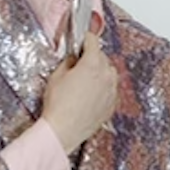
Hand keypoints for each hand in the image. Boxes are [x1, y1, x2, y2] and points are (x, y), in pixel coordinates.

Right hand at [41, 32, 116, 152]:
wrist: (63, 130)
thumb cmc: (59, 105)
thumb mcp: (56, 76)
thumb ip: (68, 62)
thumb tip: (73, 59)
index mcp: (92, 64)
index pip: (93, 41)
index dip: (86, 38)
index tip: (83, 39)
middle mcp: (106, 75)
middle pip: (102, 57)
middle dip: (92, 57)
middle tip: (79, 62)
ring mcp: (112, 91)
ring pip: (110, 73)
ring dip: (100, 72)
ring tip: (86, 79)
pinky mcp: (112, 104)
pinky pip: (110, 89)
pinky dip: (103, 88)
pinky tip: (90, 94)